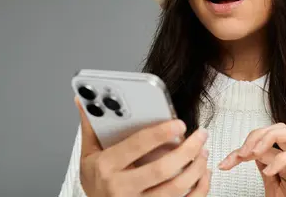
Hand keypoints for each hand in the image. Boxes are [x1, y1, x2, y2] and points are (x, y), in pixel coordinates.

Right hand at [75, 97, 211, 196]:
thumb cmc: (96, 182)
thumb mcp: (88, 155)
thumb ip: (91, 126)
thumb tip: (83, 98)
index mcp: (107, 168)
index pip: (137, 146)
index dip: (160, 133)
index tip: (178, 122)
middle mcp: (122, 188)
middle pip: (162, 169)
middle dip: (187, 149)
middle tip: (200, 134)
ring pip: (176, 189)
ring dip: (196, 168)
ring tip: (203, 151)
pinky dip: (199, 189)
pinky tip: (203, 174)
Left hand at [218, 123, 285, 196]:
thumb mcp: (274, 188)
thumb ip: (266, 168)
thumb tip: (252, 154)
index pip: (265, 139)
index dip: (243, 147)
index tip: (225, 163)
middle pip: (280, 127)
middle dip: (257, 135)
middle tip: (241, 153)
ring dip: (270, 138)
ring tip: (254, 153)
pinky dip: (281, 161)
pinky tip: (269, 172)